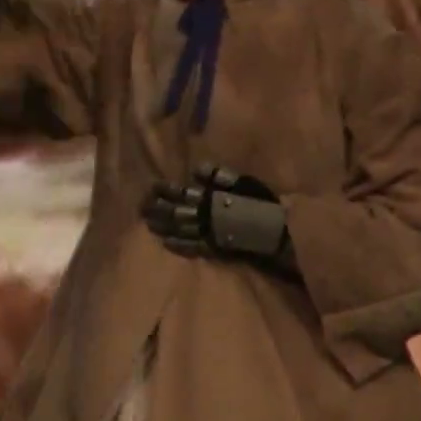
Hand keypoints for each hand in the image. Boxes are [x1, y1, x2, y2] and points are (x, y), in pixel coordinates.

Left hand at [141, 163, 287, 261]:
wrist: (278, 231)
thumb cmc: (263, 203)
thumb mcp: (244, 182)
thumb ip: (221, 176)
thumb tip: (197, 170)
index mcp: (212, 197)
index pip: (184, 193)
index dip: (167, 190)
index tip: (153, 186)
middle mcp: (206, 215)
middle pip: (176, 212)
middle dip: (158, 209)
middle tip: (142, 207)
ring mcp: (209, 234)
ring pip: (180, 229)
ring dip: (163, 226)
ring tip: (148, 223)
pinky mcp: (215, 250)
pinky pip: (192, 248)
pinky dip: (178, 245)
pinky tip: (165, 243)